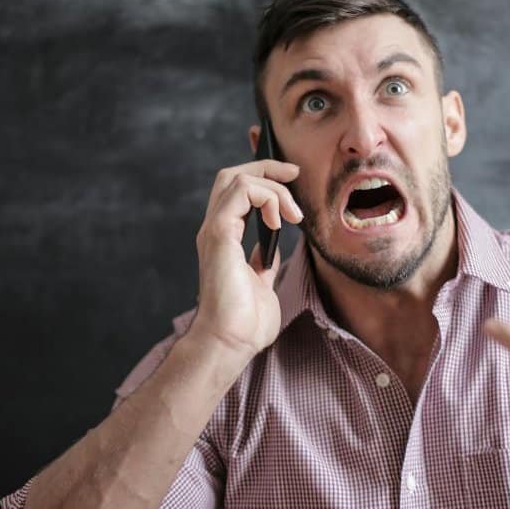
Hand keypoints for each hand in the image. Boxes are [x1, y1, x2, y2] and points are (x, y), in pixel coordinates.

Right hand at [191, 159, 302, 358]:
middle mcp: (216, 230)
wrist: (231, 342)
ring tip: (293, 214)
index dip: (263, 176)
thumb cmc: (245, 322)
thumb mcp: (262, 284)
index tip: (292, 179)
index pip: (237, 191)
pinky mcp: (219, 234)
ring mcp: (215, 230)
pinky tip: (281, 221)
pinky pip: (241, 192)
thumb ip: (264, 262)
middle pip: (232, 175)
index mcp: (225, 239)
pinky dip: (266, 197)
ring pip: (236, 177)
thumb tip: (272, 249)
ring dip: (272, 187)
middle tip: (294, 174)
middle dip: (266, 166)